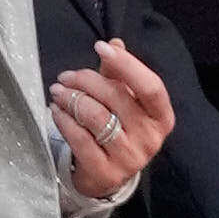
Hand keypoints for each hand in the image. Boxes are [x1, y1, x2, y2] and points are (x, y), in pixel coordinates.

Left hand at [47, 33, 173, 214]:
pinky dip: (65, 121)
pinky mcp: (106, 173)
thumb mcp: (126, 101)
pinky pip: (81, 139)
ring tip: (58, 91)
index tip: (100, 47)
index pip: (151, 86)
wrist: (108, 175)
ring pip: (96, 117)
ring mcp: (129, 158)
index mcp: (162, 116)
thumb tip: (115, 42)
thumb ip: (120, 74)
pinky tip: (56, 111)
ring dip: (72, 99)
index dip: (126, 64)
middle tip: (65, 76)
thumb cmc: (120, 129)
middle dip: (87, 80)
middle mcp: (151, 138)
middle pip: (117, 97)